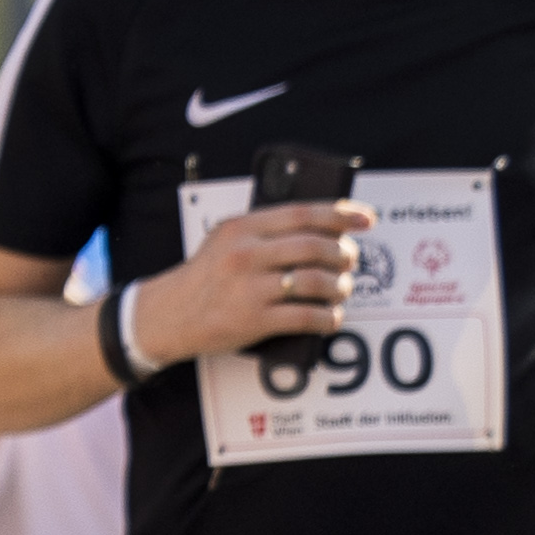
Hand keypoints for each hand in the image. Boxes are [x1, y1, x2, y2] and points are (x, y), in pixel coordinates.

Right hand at [135, 201, 375, 363]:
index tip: (366, 219)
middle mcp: (246, 254)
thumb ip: (263, 229)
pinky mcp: (254, 320)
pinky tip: (330, 317)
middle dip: (344, 254)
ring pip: (316, 282)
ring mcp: (250, 288)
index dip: (341, 214)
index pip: (302, 213)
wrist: (168, 315)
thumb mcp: (225, 239)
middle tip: (350, 260)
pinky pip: (306, 317)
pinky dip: (328, 318)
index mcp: (241, 228)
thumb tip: (320, 226)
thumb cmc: (204, 277)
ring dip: (340, 287)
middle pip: (315, 247)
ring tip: (341, 289)